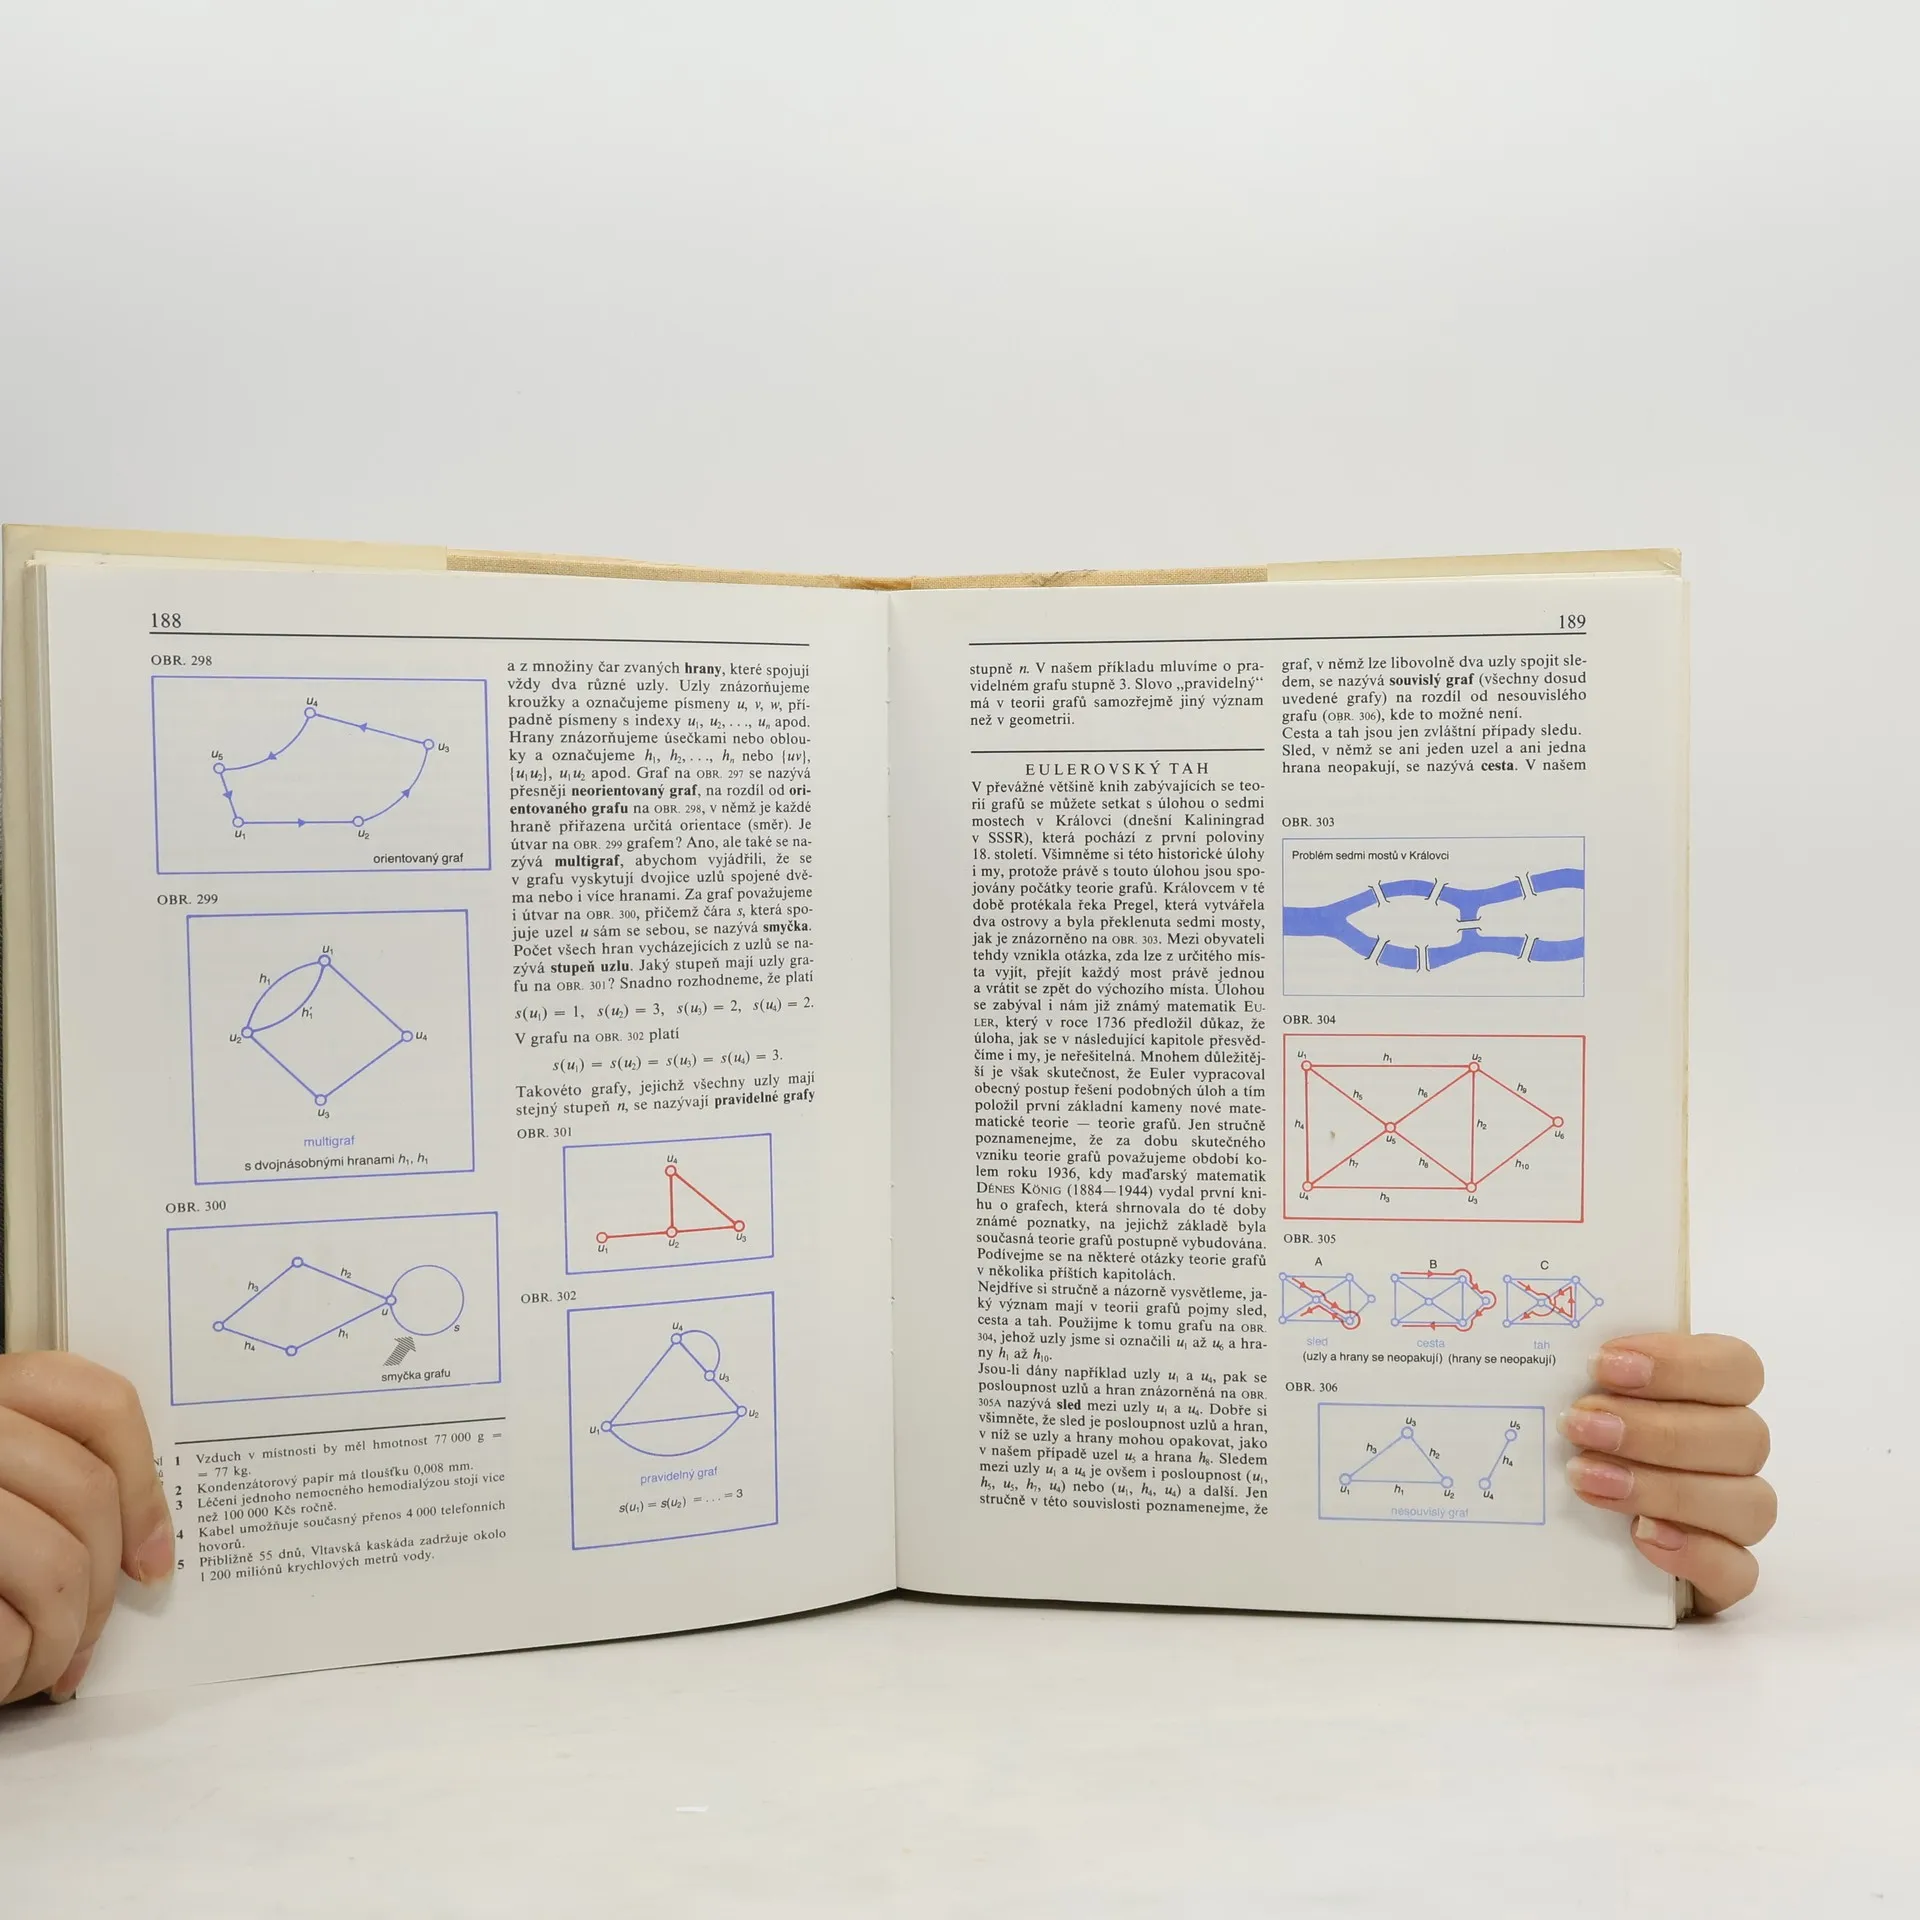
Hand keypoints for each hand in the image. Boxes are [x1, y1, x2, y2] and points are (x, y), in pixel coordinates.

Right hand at [0, 1353, 173, 1702]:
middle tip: (86, 1635)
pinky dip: (14, 1665)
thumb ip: (43, 1479)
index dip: (144, 1486)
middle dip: (101, 1586)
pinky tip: (4, 1676)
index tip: (152, 1554)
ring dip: (64, 1637)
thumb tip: (144, 1543)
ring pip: (55, 1566)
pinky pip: (2, 1626)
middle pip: (86, 1495)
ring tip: (45, 1665)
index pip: (99, 1404)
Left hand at [1561, 1333, 1771, 1614]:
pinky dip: (1695, 1553)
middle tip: (1581, 1426)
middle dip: (1655, 1430)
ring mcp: (1735, 1516)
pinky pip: (1739, 1571)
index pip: (1736, 1366)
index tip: (1603, 1365)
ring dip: (1665, 1489)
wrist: (1563, 1530)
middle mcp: (1734, 1452)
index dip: (1679, 1363)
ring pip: (1748, 1503)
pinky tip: (1641, 1536)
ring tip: (1587, 1479)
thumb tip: (1532, 1338)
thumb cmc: (1579, 1436)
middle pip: (1742, 1435)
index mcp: (1711, 1393)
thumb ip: (1574, 1367)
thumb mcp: (1572, 1393)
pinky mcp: (1725, 1573)